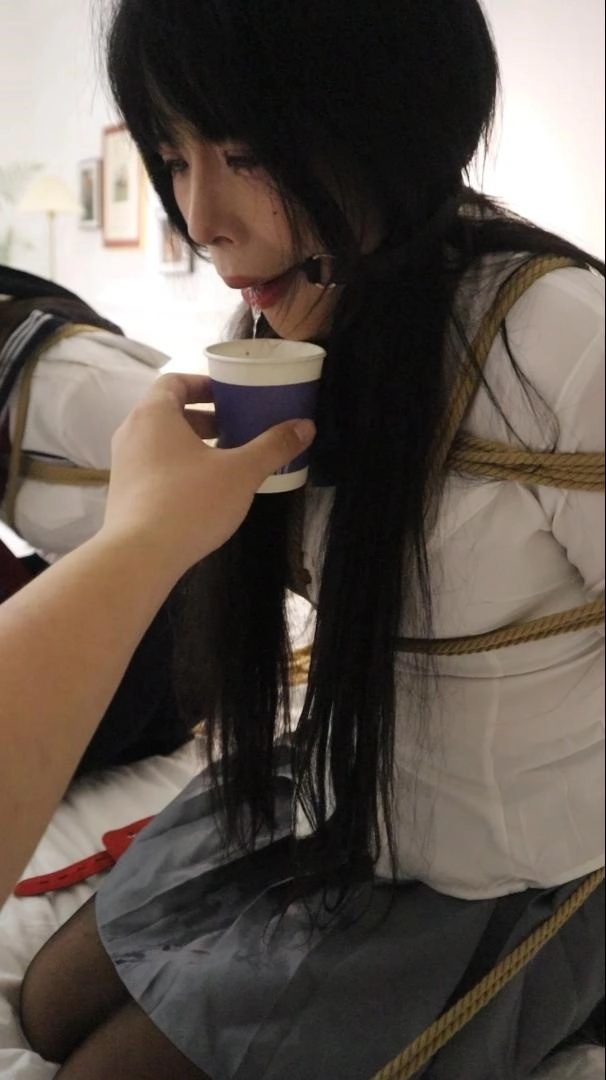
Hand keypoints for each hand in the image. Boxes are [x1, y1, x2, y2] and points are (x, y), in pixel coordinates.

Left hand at [101, 372, 314, 580]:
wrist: (140, 556)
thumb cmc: (190, 502)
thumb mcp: (241, 472)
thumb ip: (273, 447)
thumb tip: (306, 426)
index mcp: (154, 415)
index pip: (174, 381)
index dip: (203, 384)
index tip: (230, 395)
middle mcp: (132, 432)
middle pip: (168, 411)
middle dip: (204, 417)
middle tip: (235, 427)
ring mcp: (123, 464)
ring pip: (160, 441)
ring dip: (191, 444)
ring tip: (224, 459)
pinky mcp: (123, 493)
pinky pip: (153, 467)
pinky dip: (177, 467)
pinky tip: (203, 490)